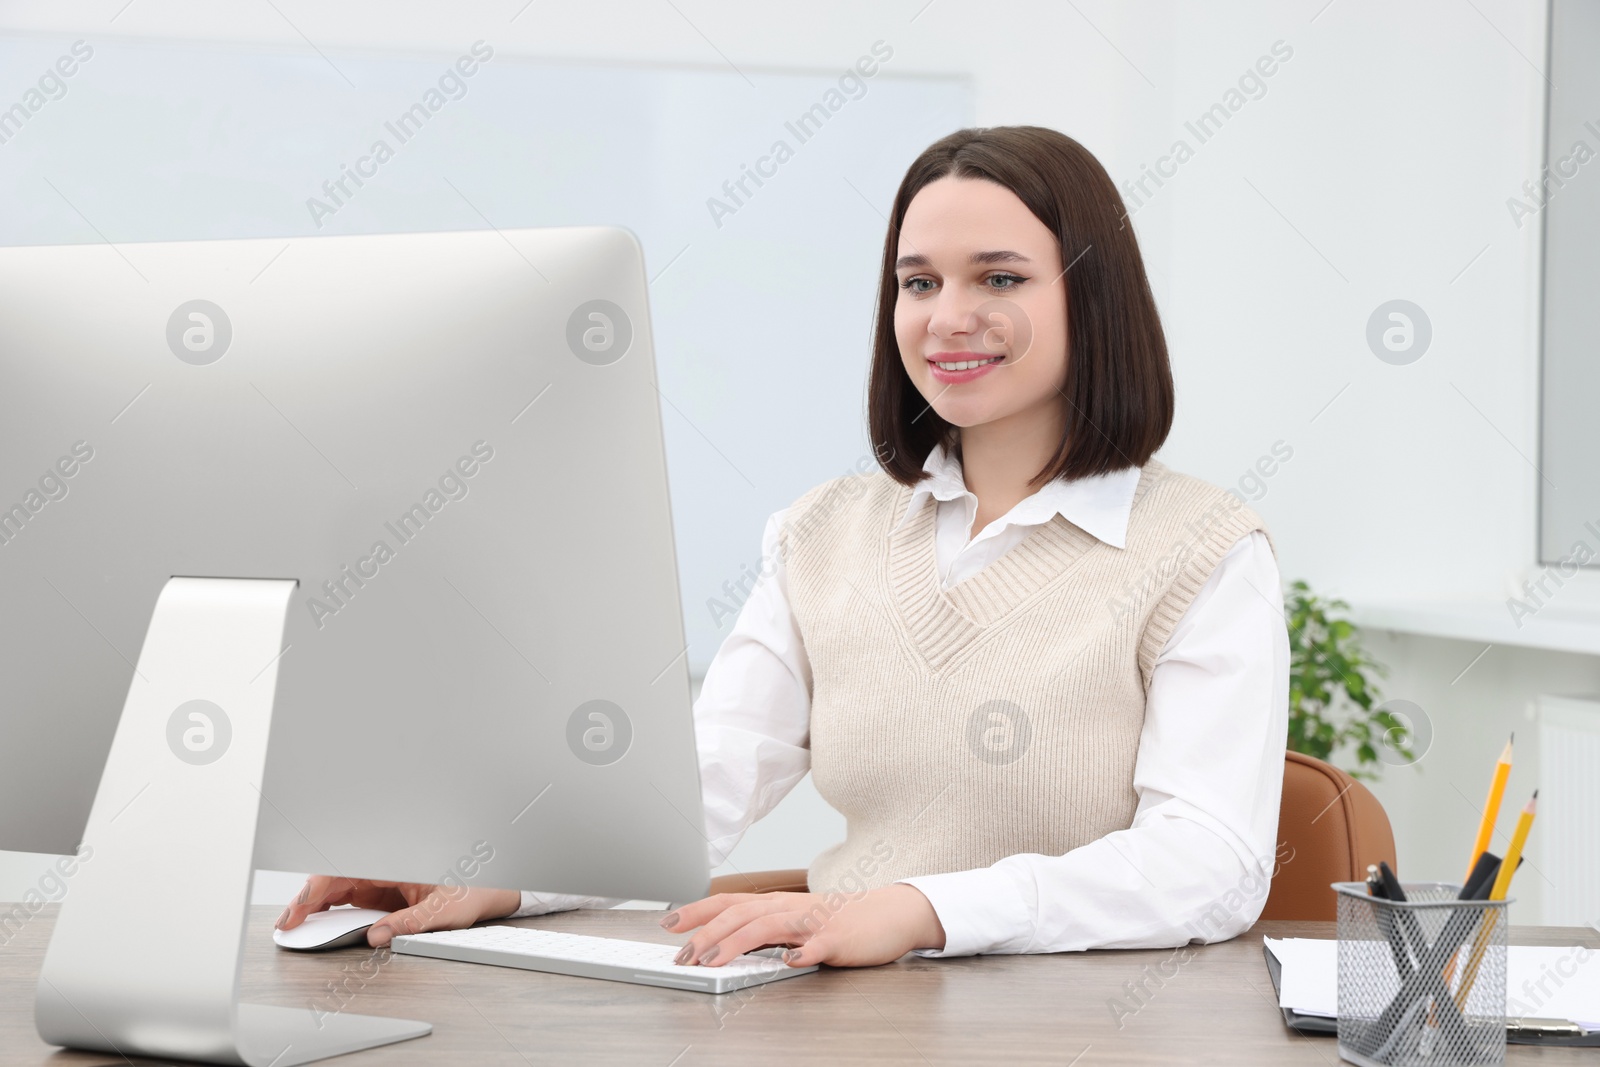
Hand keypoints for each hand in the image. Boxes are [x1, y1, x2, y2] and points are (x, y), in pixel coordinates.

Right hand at [275, 874, 520, 947]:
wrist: (491, 887)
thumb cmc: (472, 889)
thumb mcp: (443, 910)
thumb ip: (409, 923)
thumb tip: (377, 937)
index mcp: (395, 862)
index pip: (344, 872)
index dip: (313, 891)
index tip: (296, 912)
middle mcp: (384, 867)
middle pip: (334, 878)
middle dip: (305, 899)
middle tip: (286, 926)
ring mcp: (381, 878)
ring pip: (337, 887)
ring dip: (314, 904)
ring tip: (293, 926)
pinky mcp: (383, 892)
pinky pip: (349, 897)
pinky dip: (329, 909)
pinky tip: (316, 923)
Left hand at [659, 883, 945, 968]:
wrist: (889, 914)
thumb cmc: (837, 920)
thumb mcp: (794, 920)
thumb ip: (762, 927)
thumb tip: (720, 940)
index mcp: (777, 904)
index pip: (728, 903)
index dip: (696, 911)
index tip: (667, 923)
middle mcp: (789, 908)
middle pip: (740, 914)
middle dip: (706, 934)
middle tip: (684, 955)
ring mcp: (813, 922)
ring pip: (768, 926)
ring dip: (736, 944)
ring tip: (714, 961)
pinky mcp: (837, 939)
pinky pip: (817, 945)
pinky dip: (801, 953)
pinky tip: (790, 962)